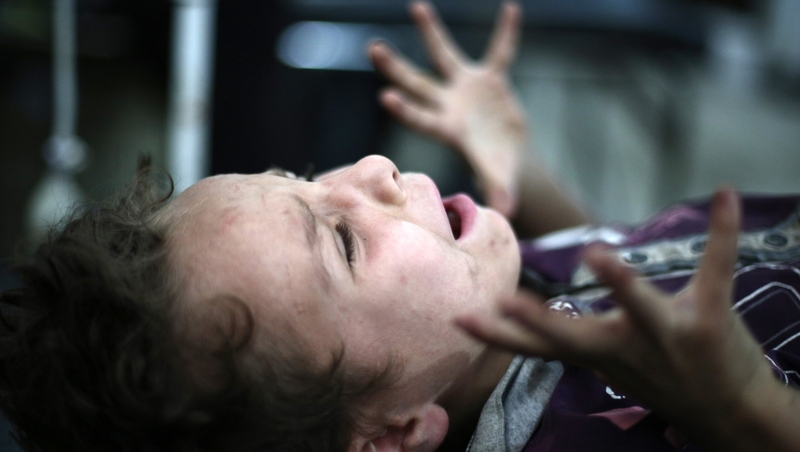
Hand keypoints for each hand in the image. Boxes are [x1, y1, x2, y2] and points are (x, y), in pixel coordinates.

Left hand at [370, 1, 525, 216]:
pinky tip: (512, 9)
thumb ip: (498, 191)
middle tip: (373, 49)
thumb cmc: (495, 168)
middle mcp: (449, 105)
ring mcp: (466, 89)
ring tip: (415, 6)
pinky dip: (507, 33)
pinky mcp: (489, 78)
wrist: (505, 152)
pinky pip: (501, 51)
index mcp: (448, 129)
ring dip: (431, 31)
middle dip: (396, 68)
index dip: (406, 110)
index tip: (385, 96)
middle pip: (418, 84)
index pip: (422, 118)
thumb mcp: (498, 179)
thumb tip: (505, 213)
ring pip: (443, 55)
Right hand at [457, 189, 791, 449]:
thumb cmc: (660, 376)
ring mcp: (665, 335)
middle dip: (537, 320)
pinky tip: (726, 196)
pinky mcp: (709, 320)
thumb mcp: (607, 360)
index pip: (535, 346)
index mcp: (594, 352)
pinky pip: (715, 268)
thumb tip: (516, 312)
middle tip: (506, 303)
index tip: (461, 319)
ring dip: (618, 281)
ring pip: (639, 305)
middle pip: (572, 334)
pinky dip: (723, 230)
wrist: (731, 414)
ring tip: (597, 254)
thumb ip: (567, 337)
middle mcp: (622, 347)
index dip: (496, 334)